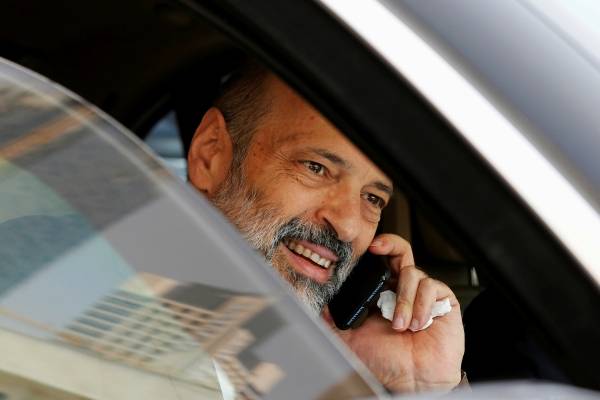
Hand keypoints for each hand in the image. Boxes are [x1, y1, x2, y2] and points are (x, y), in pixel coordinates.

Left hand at [323, 234, 463, 392]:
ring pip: (413, 273)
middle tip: (378, 250)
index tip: (367, 248)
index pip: (379, 260)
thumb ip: (334, 320)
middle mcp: (402, 288)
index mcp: (381, 292)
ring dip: (403, 300)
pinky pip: (432, 287)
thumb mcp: (351, 338)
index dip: (375, 248)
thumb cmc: (386, 361)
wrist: (411, 381)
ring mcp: (424, 293)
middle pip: (400, 250)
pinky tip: (416, 324)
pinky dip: (421, 305)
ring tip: (399, 325)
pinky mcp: (444, 300)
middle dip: (390, 245)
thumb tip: (319, 306)